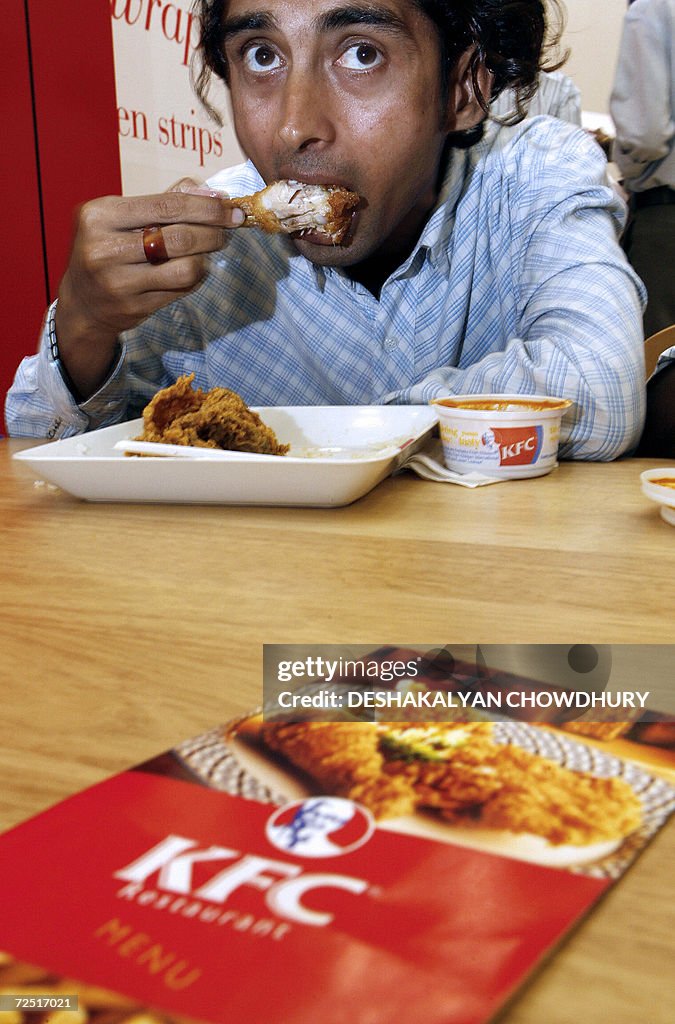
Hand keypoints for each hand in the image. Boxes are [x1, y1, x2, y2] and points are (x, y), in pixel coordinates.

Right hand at [54, 179, 243, 397]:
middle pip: (180, 237)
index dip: (206, 207)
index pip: (167, 205)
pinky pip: (181, 290)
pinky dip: (195, 278)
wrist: (82, 303)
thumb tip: (211, 193)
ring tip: (208, 250)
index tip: (230, 208)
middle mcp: (105, 248)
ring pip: (186, 268)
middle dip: (213, 232)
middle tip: (227, 229)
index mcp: (100, 215)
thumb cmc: (108, 249)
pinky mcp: (133, 307)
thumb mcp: (121, 217)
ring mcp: (119, 282)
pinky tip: (193, 269)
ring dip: (206, 258)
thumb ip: (163, 202)